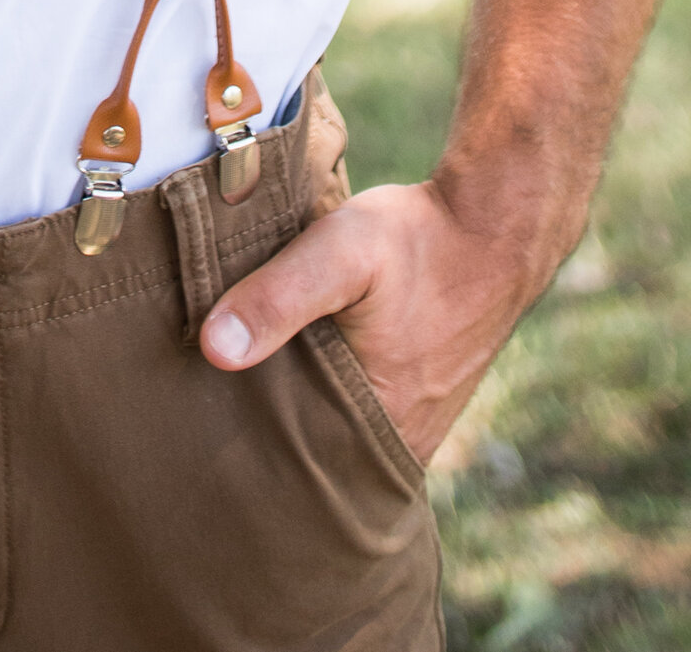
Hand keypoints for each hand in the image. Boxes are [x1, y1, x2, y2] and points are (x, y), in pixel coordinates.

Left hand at [198, 178, 544, 466]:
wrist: (492, 223)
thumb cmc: (417, 239)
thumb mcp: (339, 252)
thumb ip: (278, 298)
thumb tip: (212, 350)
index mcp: (377, 431)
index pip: (291, 466)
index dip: (242, 442)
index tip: (198, 413)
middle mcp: (398, 443)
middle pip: (310, 452)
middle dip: (262, 428)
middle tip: (206, 393)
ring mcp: (411, 424)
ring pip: (332, 431)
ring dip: (294, 406)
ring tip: (241, 375)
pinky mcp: (416, 397)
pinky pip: (356, 411)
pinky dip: (324, 391)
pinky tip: (292, 359)